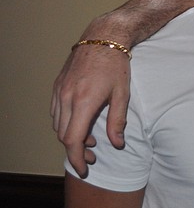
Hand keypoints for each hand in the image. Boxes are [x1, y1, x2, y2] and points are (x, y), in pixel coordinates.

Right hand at [51, 44, 129, 176]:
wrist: (103, 38)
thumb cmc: (116, 66)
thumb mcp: (122, 95)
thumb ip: (117, 121)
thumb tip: (117, 144)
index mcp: (83, 102)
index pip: (73, 140)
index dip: (77, 158)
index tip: (85, 169)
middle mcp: (66, 98)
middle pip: (63, 135)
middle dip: (77, 150)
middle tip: (94, 156)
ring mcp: (59, 91)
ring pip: (58, 125)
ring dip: (71, 137)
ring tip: (91, 140)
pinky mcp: (57, 86)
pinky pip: (56, 112)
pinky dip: (65, 123)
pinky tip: (81, 123)